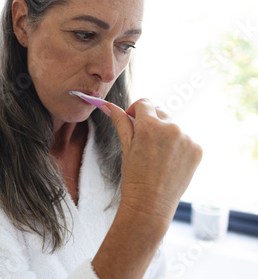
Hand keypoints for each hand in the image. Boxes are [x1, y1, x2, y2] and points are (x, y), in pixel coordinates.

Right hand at [102, 99, 202, 220]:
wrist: (151, 204)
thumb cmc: (134, 177)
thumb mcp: (125, 146)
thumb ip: (120, 121)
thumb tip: (108, 105)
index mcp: (150, 125)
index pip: (144, 103)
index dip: (135, 110)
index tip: (132, 121)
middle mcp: (171, 127)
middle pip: (159, 111)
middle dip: (150, 122)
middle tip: (142, 143)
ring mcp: (187, 138)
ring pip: (173, 125)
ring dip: (164, 133)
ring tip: (156, 156)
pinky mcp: (197, 149)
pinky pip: (185, 138)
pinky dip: (177, 146)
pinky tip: (168, 161)